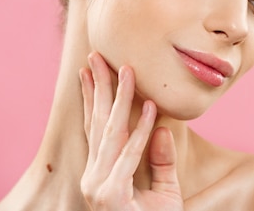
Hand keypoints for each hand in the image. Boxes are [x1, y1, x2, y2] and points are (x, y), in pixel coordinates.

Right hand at [79, 52, 183, 210]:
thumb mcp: (164, 192)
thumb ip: (161, 161)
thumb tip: (161, 129)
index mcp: (102, 173)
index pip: (95, 128)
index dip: (93, 98)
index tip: (90, 71)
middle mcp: (95, 177)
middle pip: (97, 124)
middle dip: (98, 88)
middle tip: (98, 56)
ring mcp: (101, 187)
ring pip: (112, 134)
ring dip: (121, 100)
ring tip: (128, 71)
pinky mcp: (113, 197)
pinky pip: (130, 157)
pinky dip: (141, 133)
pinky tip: (151, 110)